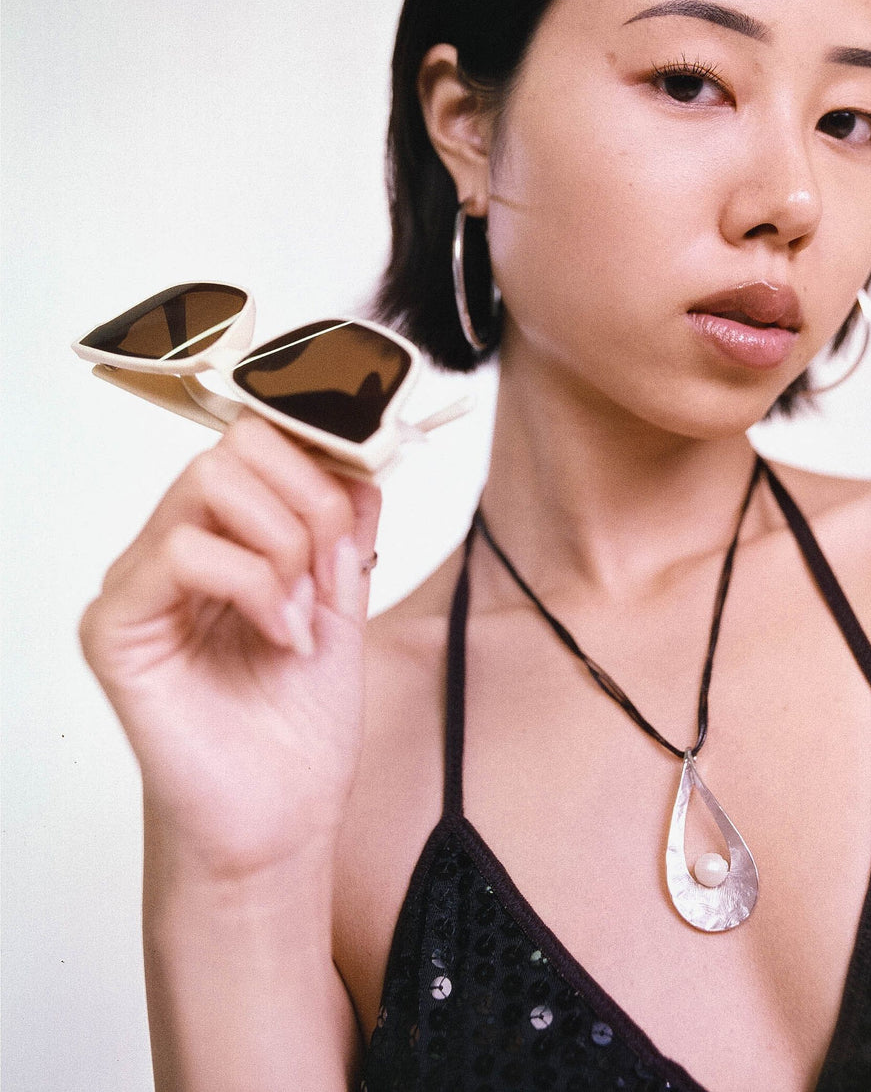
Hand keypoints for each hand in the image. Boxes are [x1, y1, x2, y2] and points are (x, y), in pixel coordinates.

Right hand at [79, 411, 381, 878]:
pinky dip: (255, 585)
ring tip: (304, 616)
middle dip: (306, 502)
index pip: (254, 444)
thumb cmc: (300, 729)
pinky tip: (283, 637)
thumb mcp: (344, 605)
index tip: (353, 518)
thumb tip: (358, 460)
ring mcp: (138, 587)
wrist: (281, 823)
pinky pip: (183, 551)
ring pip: (208, 484)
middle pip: (231, 450)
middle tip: (328, 574)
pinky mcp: (116, 629)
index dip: (316, 461)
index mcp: (221, 542)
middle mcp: (169, 553)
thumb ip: (344, 531)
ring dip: (285, 546)